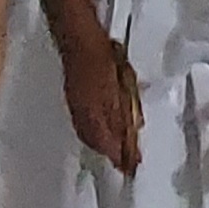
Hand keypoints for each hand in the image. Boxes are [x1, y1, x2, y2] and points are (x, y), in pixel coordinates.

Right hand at [63, 34, 141, 173]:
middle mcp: (85, 114)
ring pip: (88, 136)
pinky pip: (82, 126)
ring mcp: (76, 108)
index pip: (111, 144)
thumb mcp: (124, 84)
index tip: (132, 168)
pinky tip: (98, 134)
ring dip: (101, 147)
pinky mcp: (72, 101)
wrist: (78, 39)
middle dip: (111, 155)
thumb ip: (128, 110)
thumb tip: (135, 129)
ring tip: (113, 153)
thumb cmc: (104, 57)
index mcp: (98, 111)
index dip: (122, 157)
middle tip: (125, 164)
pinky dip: (92, 136)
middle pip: (98, 144)